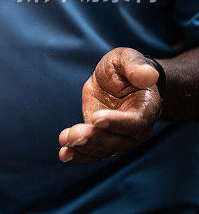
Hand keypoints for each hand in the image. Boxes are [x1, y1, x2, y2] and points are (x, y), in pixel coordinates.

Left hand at [59, 47, 160, 162]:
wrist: (119, 80)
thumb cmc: (125, 68)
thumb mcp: (127, 58)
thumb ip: (136, 66)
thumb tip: (148, 76)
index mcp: (146, 107)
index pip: (135, 122)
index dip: (117, 122)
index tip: (97, 118)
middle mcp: (137, 128)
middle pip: (119, 142)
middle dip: (95, 139)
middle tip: (74, 135)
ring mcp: (120, 136)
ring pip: (105, 149)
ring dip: (84, 148)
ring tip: (65, 140)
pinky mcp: (103, 138)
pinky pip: (94, 153)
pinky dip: (79, 155)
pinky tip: (64, 154)